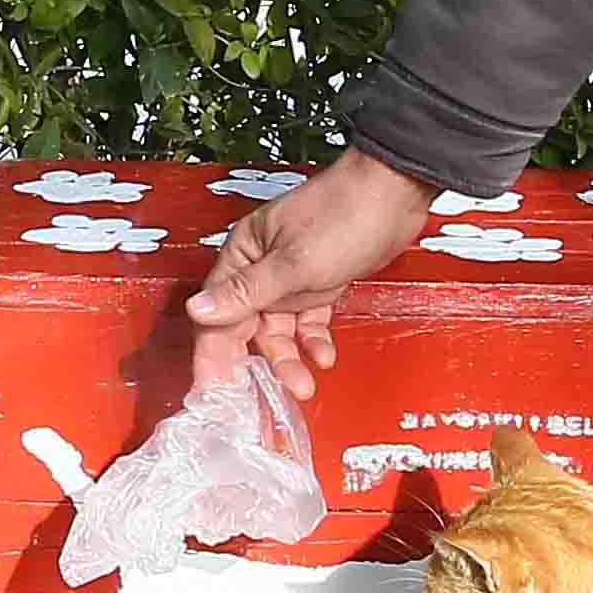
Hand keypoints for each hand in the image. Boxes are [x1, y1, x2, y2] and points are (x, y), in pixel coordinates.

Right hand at [182, 149, 437, 401]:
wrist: (395, 193)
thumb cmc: (342, 215)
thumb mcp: (292, 263)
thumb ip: (246, 293)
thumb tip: (197, 309)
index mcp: (243, 255)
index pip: (216, 312)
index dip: (212, 352)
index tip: (212, 389)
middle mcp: (260, 268)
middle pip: (245, 326)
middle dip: (255, 362)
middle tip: (263, 399)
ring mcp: (290, 278)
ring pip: (279, 329)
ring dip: (289, 358)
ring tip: (304, 384)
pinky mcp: (319, 284)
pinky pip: (308, 322)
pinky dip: (314, 340)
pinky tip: (324, 357)